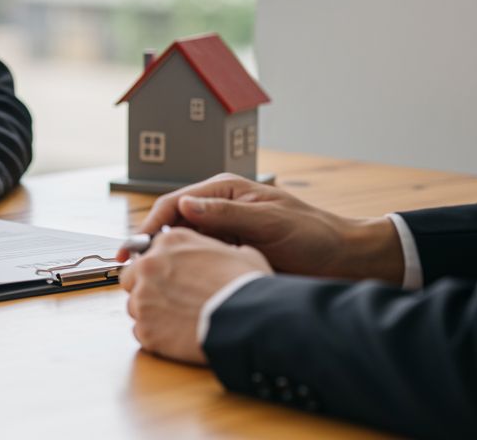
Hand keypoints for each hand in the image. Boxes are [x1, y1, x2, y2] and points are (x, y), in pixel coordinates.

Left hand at [119, 227, 272, 364]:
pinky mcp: (145, 328)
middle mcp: (149, 265)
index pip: (149, 252)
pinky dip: (155, 335)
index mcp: (170, 242)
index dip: (159, 267)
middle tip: (169, 301)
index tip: (169, 278)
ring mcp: (143, 298)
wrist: (247, 321)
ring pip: (134, 306)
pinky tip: (176, 337)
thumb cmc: (246, 287)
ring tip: (177, 321)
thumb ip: (219, 251)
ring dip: (150, 313)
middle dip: (145, 288)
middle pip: (132, 277)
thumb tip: (230, 255)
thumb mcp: (240, 254)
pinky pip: (141, 332)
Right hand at [120, 174, 403, 282]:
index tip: (134, 248)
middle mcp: (219, 210)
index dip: (150, 226)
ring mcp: (223, 233)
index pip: (174, 204)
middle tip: (131, 270)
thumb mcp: (268, 221)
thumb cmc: (313, 235)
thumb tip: (184, 206)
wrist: (345, 261)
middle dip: (150, 245)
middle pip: (172, 224)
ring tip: (148, 281)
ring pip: (182, 245)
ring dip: (166, 260)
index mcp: (224, 191)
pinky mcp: (230, 255)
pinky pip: (199, 261)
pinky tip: (176, 286)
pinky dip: (184, 271)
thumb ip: (226, 213)